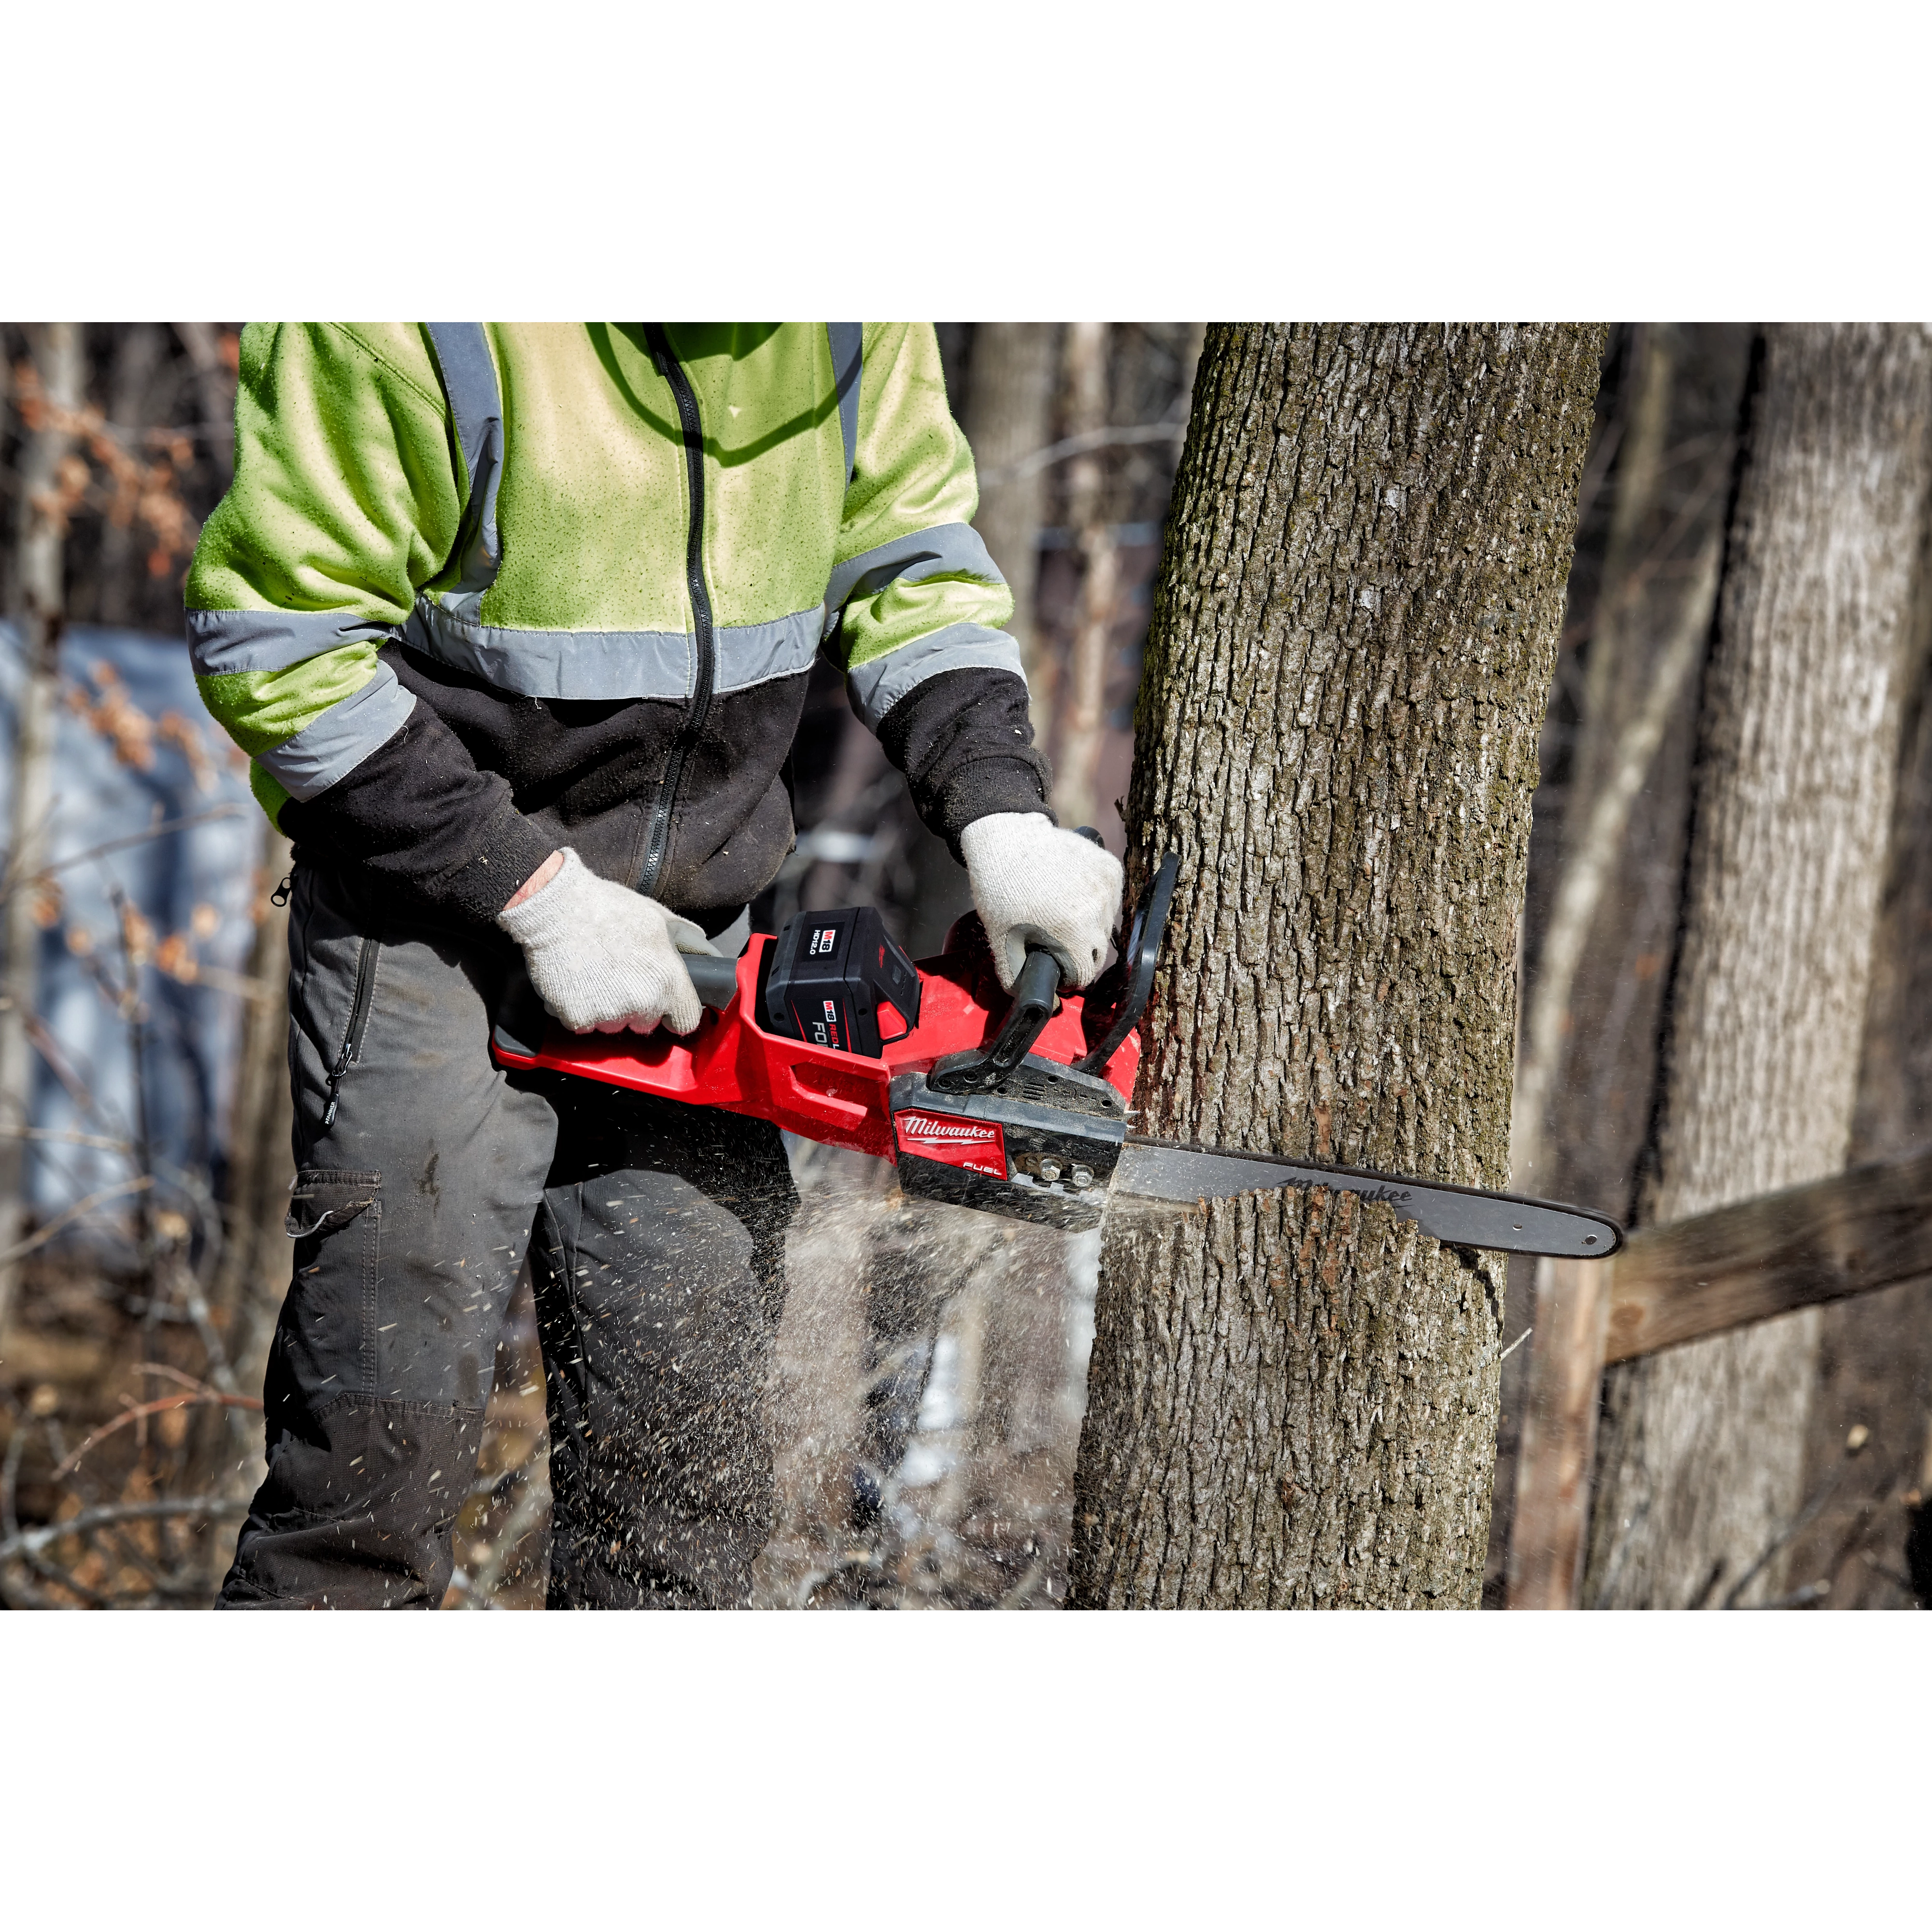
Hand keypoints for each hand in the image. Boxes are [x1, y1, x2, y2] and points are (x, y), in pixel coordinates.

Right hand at [495, 848, 714, 1034]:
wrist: (556, 908)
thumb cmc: (608, 908)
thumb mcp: (659, 917)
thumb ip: (687, 940)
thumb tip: (709, 954)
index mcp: (668, 981)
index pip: (687, 1020)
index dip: (677, 1012)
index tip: (667, 1005)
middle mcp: (642, 1003)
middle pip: (647, 1024)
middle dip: (638, 1007)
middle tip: (621, 975)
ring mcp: (608, 1014)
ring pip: (615, 1026)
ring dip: (608, 1009)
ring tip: (596, 974)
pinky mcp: (577, 1019)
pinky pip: (584, 1024)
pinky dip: (579, 1009)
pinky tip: (576, 981)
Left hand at [960, 812, 1123, 990]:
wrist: (1007, 840)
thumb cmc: (1001, 890)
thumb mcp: (1001, 940)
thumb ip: (1016, 977)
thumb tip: (1034, 1005)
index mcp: (1072, 932)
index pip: (1084, 974)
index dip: (1065, 972)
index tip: (1052, 959)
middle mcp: (1096, 911)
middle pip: (1096, 951)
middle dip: (1076, 949)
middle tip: (1051, 933)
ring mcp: (1107, 888)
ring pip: (1105, 926)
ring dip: (1087, 925)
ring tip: (1058, 909)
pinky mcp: (1111, 869)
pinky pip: (1110, 900)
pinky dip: (1094, 901)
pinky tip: (1070, 892)